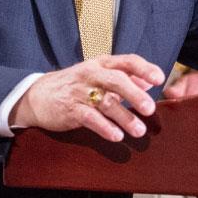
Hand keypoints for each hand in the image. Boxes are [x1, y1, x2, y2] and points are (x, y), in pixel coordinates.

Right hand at [9, 54, 165, 142]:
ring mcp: (80, 91)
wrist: (37, 95)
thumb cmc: (75, 85)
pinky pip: (90, 118)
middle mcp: (92, 74)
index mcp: (102, 63)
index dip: (144, 69)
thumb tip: (149, 82)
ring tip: (139, 131)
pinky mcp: (70, 109)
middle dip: (135, 94)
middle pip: (117, 80)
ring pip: (105, 102)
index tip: (159, 79)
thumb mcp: (98, 75)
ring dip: (124, 117)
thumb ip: (124, 78)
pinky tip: (116, 136)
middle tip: (150, 109)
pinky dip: (104, 127)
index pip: (127, 61)